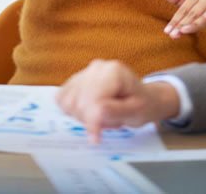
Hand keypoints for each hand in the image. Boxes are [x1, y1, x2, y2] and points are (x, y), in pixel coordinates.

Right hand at [56, 59, 179, 143]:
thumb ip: (115, 111)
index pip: (92, 98)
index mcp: (114, 71)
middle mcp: (97, 67)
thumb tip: (95, 113)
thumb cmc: (142, 105)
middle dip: (88, 119)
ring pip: (68, 101)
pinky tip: (89, 112)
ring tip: (101, 116)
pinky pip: (63, 99)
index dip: (92, 121)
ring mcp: (85, 72)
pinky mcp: (76, 80)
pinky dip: (72, 111)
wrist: (143, 98)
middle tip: (106, 124)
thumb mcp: (136, 112)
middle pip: (78, 101)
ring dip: (82, 116)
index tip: (96, 138)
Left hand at [161, 0, 205, 38]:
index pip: (184, 9)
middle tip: (173, 35)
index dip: (175, 21)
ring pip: (204, 13)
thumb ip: (181, 1)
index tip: (167, 32)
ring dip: (194, 23)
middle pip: (192, 12)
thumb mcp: (198, 12)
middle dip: (182, 24)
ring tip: (184, 31)